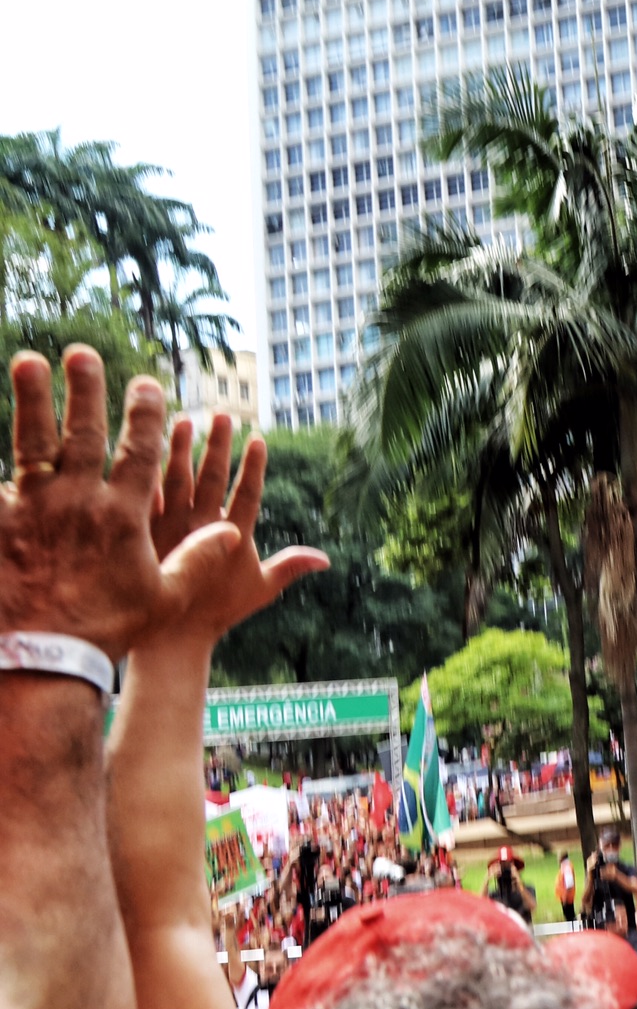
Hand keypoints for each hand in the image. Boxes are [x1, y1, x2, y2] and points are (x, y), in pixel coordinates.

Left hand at [0, 349, 240, 660]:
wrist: (42, 656)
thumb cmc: (107, 629)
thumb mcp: (163, 597)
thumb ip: (196, 559)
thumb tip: (234, 531)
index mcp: (123, 514)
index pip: (139, 451)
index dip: (145, 414)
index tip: (146, 383)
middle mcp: (78, 501)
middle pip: (84, 433)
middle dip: (85, 389)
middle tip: (81, 352)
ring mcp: (32, 508)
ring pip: (33, 443)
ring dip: (34, 399)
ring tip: (30, 360)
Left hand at [139, 425, 327, 652]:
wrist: (169, 638)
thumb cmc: (217, 614)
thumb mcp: (260, 590)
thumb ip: (290, 567)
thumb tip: (326, 558)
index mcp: (232, 537)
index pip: (247, 493)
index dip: (253, 466)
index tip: (257, 438)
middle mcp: (200, 528)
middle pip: (211, 478)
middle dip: (218, 445)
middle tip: (222, 416)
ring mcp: (168, 528)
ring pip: (175, 479)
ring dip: (180, 448)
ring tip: (185, 421)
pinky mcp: (139, 532)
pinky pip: (142, 495)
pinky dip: (144, 471)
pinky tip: (142, 447)